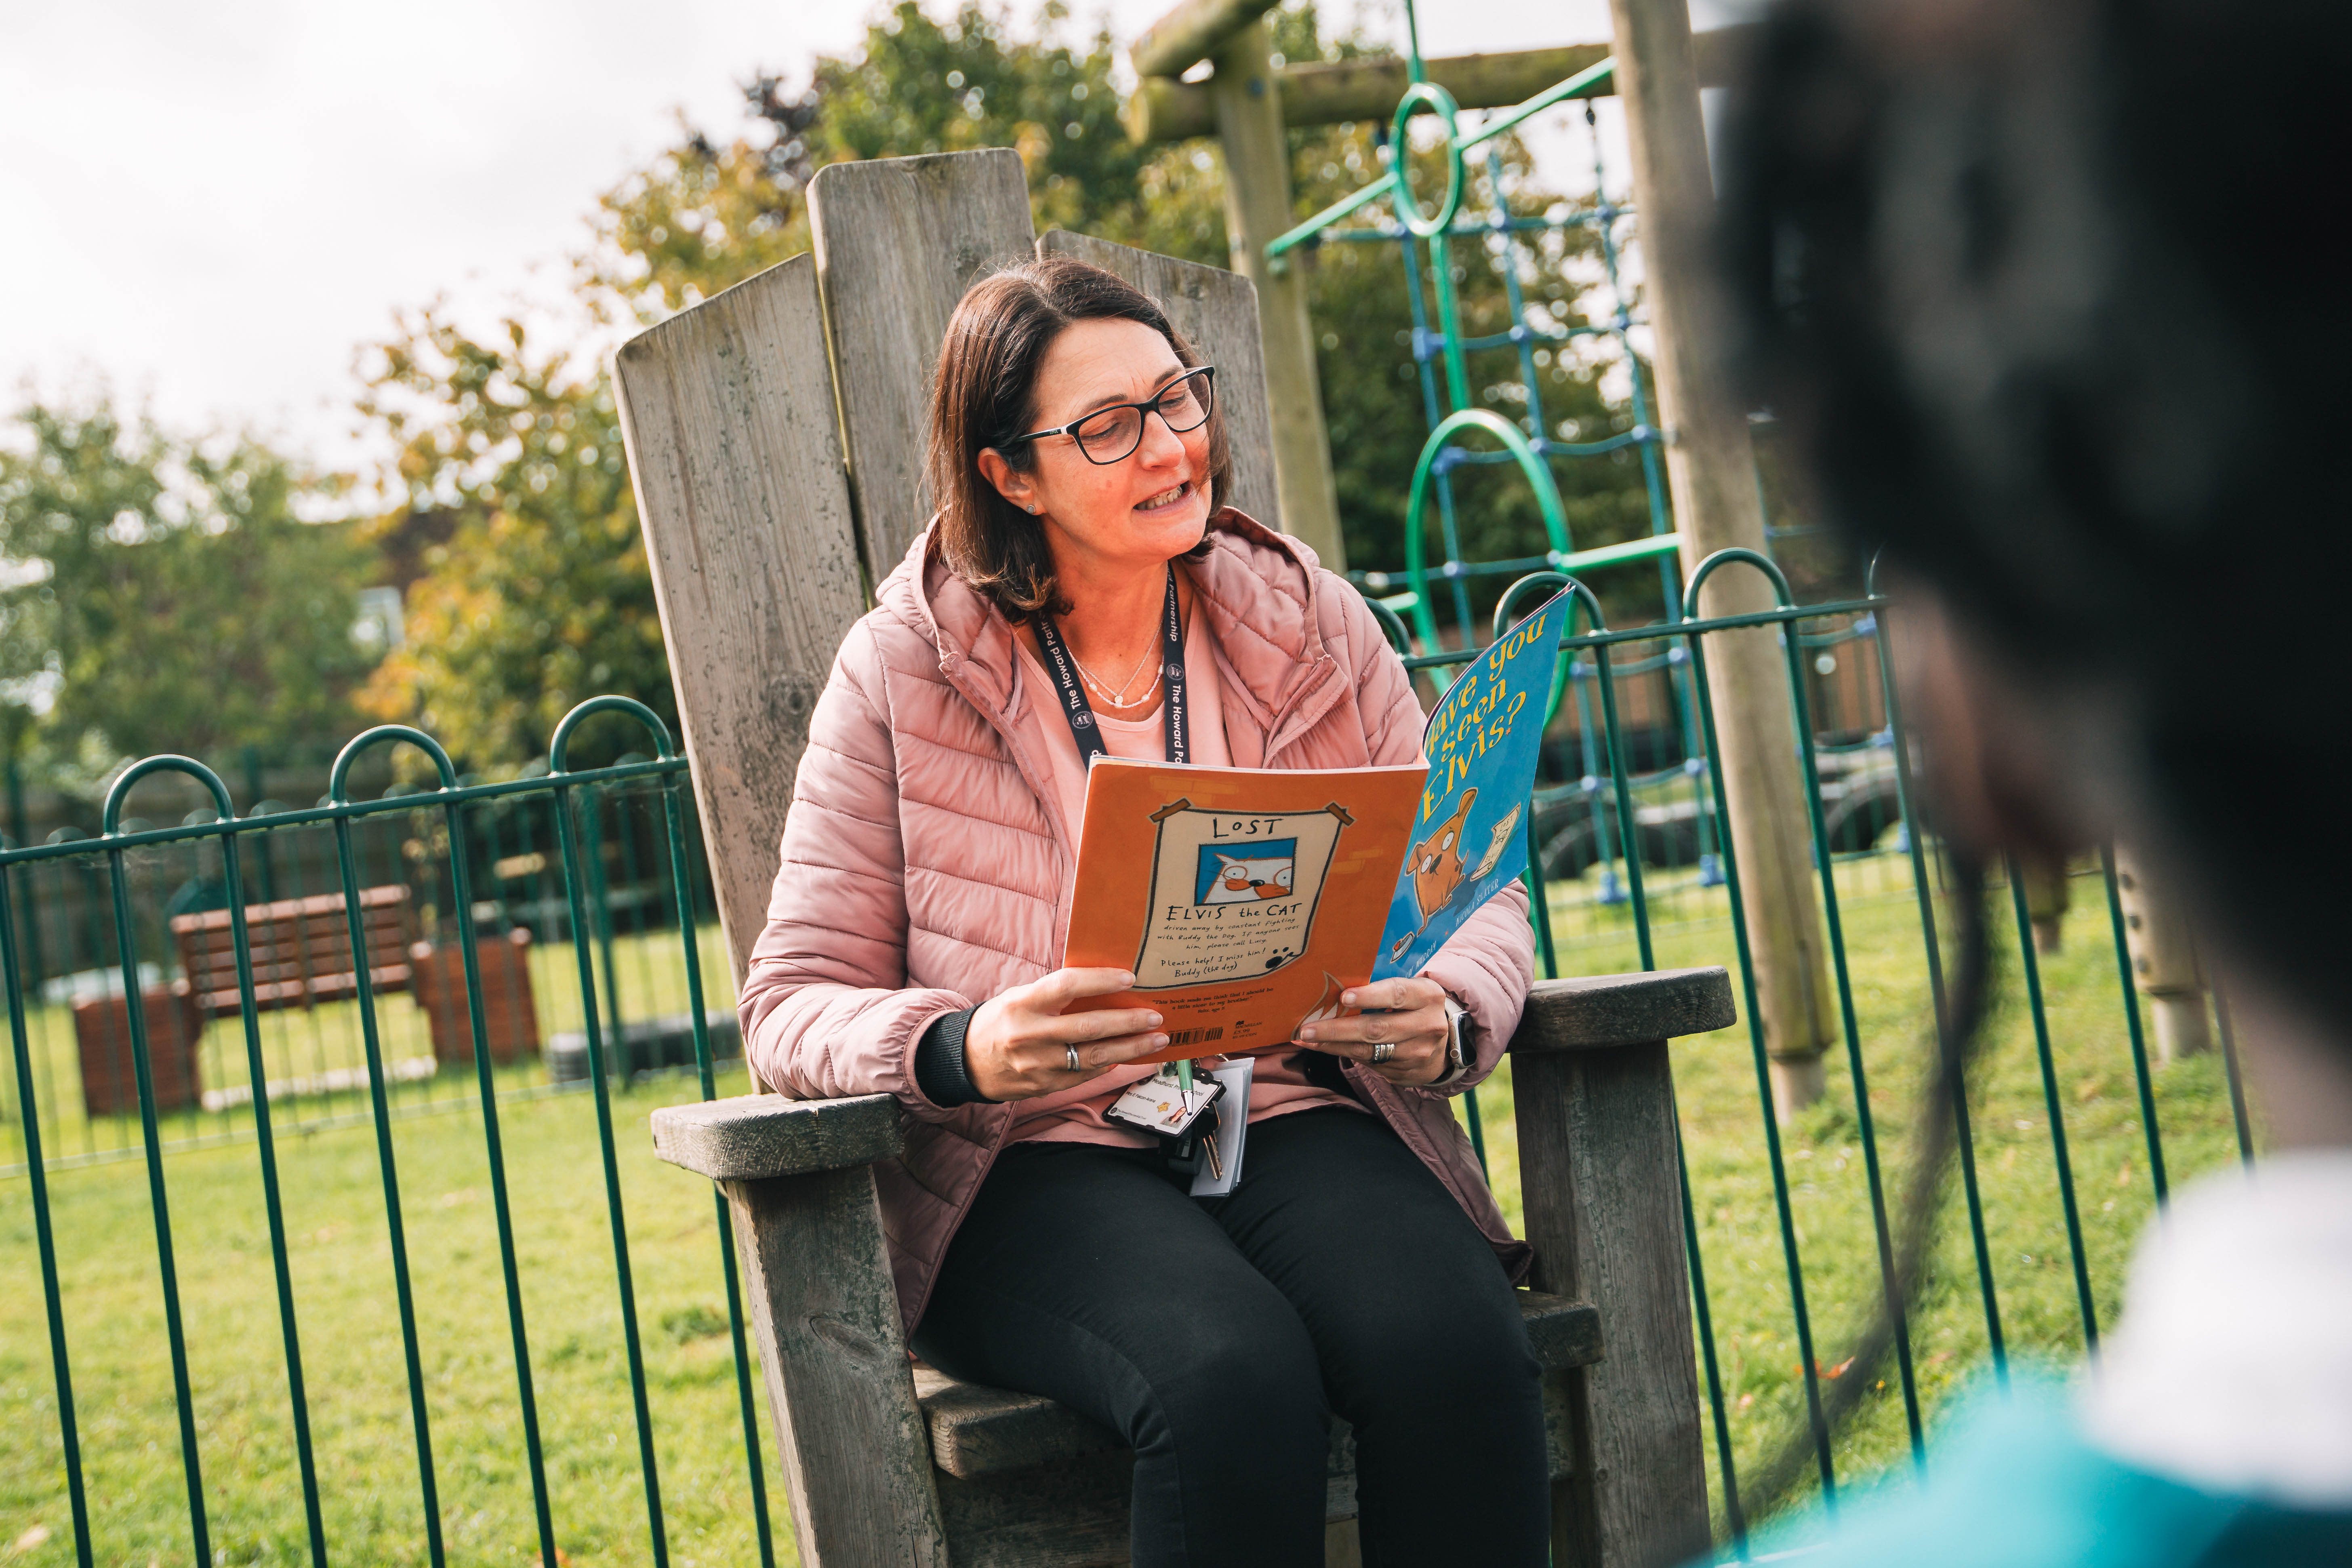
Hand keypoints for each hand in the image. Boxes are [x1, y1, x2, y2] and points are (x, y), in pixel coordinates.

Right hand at [966, 968, 1168, 1101]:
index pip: (1067, 986)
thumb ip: (1055, 994)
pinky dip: (1109, 1065)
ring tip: (1156, 1039)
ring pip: (1094, 1057)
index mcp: (1023, 1004)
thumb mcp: (1020, 997)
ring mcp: (1038, 1065)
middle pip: (1089, 1027)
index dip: (1100, 981)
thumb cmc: (1000, 1021)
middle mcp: (1030, 1035)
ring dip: (1131, 1048)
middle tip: (1155, 1016)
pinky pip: (1085, 1075)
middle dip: (1128, 1022)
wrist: (967, 1062)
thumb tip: (1104, 987)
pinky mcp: (1044, 1086)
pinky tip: (1127, 1056)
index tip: (1129, 979)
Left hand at [1294, 975, 1453, 1086]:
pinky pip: (1369, 1063)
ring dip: (1333, 1045)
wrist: (1444, 1043)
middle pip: (1378, 1028)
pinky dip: (1343, 1054)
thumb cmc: (1415, 1007)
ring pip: (1369, 1050)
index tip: (1343, 998)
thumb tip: (1336, 986)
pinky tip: (1322, 1047)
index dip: (1370, 996)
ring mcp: (1418, 1052)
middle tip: (1308, 1028)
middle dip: (1338, 1029)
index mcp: (1427, 996)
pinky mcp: (1407, 1072)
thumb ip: (1383, 988)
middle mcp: (1427, 1025)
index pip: (1397, 994)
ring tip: (1306, 1038)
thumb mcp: (1410, 991)